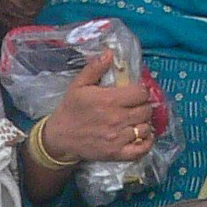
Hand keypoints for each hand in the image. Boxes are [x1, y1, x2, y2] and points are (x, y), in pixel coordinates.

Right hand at [41, 53, 157, 165]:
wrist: (59, 137)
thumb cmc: (70, 110)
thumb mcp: (78, 85)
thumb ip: (95, 68)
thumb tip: (110, 53)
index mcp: (109, 100)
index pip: (141, 93)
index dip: (141, 91)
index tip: (135, 93)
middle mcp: (116, 119)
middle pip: (146, 110)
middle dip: (143, 106)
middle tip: (136, 107)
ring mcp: (118, 138)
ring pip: (145, 128)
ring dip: (144, 123)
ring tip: (137, 121)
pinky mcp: (116, 153)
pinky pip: (141, 150)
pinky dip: (147, 143)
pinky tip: (144, 136)